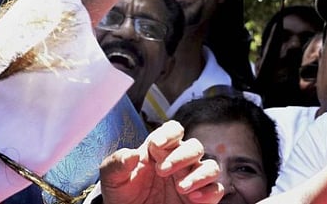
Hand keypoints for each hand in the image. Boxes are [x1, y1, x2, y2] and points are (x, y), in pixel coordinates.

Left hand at [100, 121, 222, 203]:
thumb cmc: (122, 195)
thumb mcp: (111, 178)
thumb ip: (116, 163)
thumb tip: (131, 154)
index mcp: (159, 150)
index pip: (174, 130)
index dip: (169, 133)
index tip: (155, 145)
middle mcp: (179, 161)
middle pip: (194, 146)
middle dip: (180, 156)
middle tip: (162, 171)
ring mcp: (191, 179)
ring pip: (210, 166)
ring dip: (198, 174)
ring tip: (180, 188)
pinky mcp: (200, 199)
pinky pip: (216, 190)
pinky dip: (208, 192)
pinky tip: (192, 198)